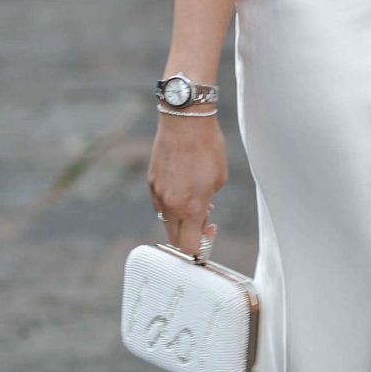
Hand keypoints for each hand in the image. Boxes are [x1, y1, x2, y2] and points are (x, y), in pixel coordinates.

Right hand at [148, 111, 227, 253]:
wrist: (184, 121)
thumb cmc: (207, 147)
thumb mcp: (218, 180)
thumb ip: (207, 204)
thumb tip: (200, 216)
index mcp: (190, 208)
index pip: (188, 247)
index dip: (199, 250)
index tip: (208, 236)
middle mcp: (170, 205)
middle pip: (174, 239)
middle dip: (189, 238)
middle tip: (204, 226)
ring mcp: (157, 194)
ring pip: (166, 221)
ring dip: (179, 221)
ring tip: (195, 204)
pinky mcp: (151, 182)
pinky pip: (160, 204)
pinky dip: (171, 205)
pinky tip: (183, 191)